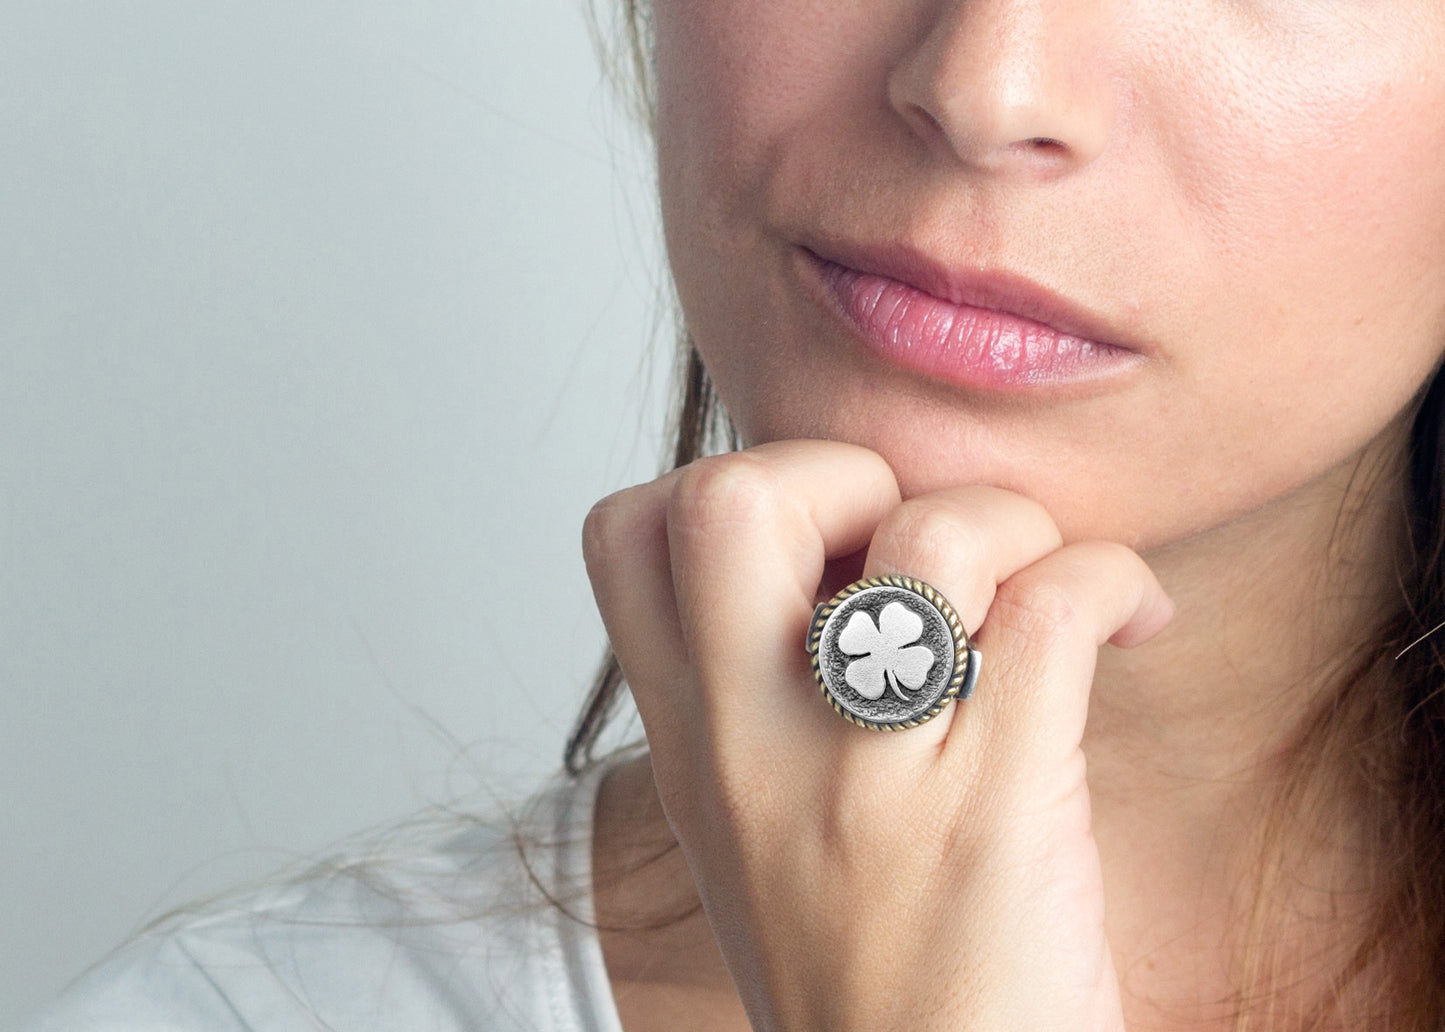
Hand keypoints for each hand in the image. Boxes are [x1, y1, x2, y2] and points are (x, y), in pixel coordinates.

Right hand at [583, 440, 1172, 1031]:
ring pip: (928, 535)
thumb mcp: (755, 831)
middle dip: (835, 468)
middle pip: (733, 498)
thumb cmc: (865, 979)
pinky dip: (1108, 578)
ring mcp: (869, 780)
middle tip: (904, 539)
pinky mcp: (999, 810)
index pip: (625, 534)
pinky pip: (1053, 610)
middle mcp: (752, 752)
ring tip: (1041, 575)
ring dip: (1006, 520)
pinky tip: (1129, 619)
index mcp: (690, 748)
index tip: (813, 541)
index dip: (719, 486)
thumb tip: (854, 546)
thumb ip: (759, 695)